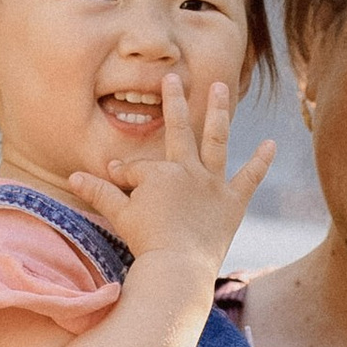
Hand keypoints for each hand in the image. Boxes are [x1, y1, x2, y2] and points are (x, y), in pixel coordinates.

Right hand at [57, 74, 274, 271]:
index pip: (139, 168)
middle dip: (173, 101)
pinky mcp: (232, 203)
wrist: (178, 268)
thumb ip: (100, 193)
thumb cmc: (146, 242)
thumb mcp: (119, 215)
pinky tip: (272, 143)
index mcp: (160, 173)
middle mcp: (188, 171)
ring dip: (218, 111)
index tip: (116, 179)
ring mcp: (212, 184)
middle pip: (179, 130)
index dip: (125, 174)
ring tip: (221, 85)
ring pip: (216, 139)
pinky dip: (261, 161)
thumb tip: (73, 177)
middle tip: (173, 78)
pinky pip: (250, 178)